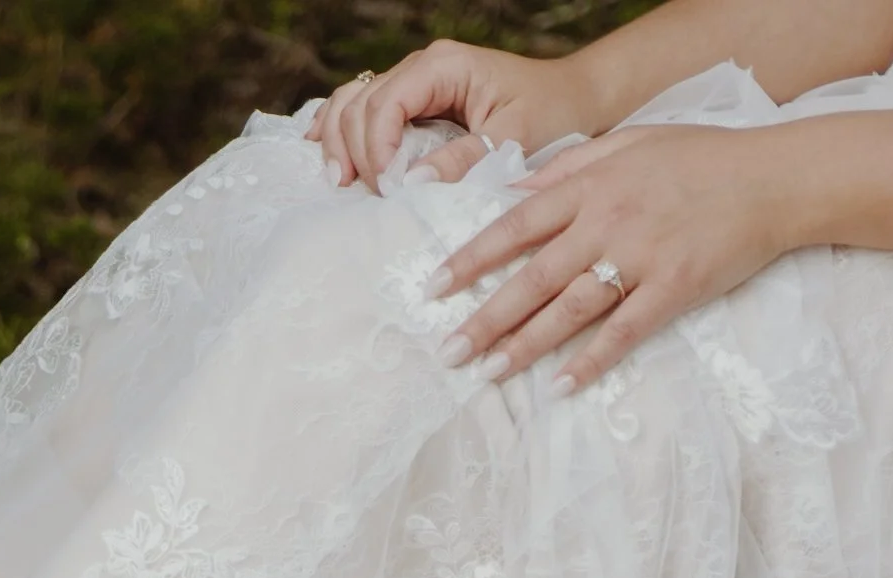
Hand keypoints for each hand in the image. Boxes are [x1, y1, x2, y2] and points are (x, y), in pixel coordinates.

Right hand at [308, 40, 612, 191]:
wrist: (573, 98)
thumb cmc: (553, 113)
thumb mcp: (518, 138)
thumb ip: (465, 159)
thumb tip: (412, 182)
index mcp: (444, 66)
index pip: (386, 103)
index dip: (376, 147)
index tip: (386, 188)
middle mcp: (421, 67)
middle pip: (359, 105)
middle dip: (356, 152)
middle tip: (369, 196)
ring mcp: (410, 81)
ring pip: (349, 104)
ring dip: (338, 143)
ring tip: (341, 182)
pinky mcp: (408, 100)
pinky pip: (357, 107)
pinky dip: (335, 128)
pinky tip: (319, 148)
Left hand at [433, 125, 794, 396]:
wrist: (778, 175)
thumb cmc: (700, 158)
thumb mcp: (629, 143)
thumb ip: (567, 167)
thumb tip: (509, 191)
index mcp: (590, 188)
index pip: (514, 227)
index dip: (471, 260)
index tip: (433, 289)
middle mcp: (608, 224)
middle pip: (532, 278)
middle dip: (484, 317)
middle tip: (447, 352)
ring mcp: (642, 258)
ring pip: (569, 308)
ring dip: (525, 344)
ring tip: (487, 373)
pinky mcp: (676, 288)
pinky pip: (625, 330)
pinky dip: (592, 359)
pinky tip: (561, 386)